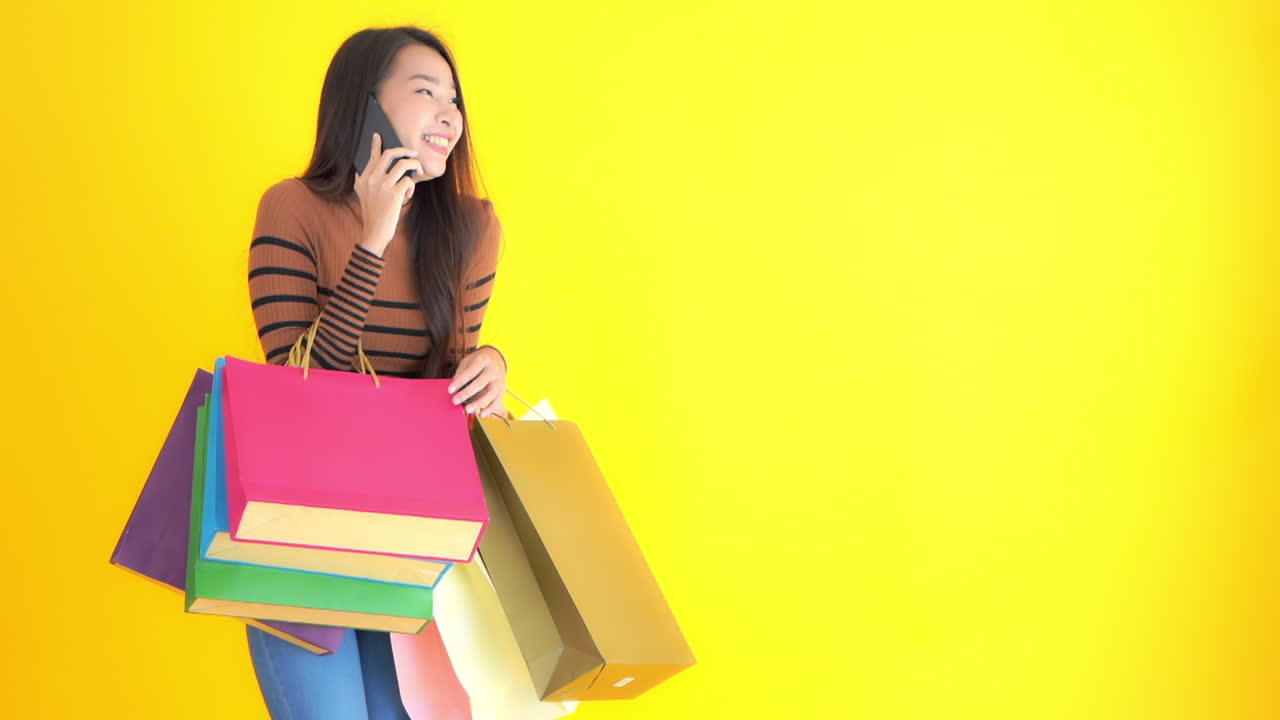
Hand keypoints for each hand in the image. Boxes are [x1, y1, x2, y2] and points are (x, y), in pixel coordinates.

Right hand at [353, 132, 423, 253]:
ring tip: (418, 171)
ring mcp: (382, 186)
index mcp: (363, 179)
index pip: (372, 157)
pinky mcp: (394, 194)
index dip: (376, 144)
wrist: (374, 232)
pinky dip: (411, 186)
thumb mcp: (362, 197)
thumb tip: (358, 172)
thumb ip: (360, 183)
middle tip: (413, 153)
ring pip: (403, 165)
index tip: (379, 135)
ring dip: (415, 166)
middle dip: (405, 151)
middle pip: (390, 155)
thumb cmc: (372, 215)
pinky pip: (408, 181)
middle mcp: (371, 179)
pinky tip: (409, 192)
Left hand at [447, 347, 507, 417]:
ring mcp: (499, 381)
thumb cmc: (477, 363)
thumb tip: (455, 388)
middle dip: (467, 393)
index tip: (450, 390)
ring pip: (490, 393)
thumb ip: (461, 373)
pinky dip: (490, 409)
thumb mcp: (468, 361)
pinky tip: (481, 414)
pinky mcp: (502, 390)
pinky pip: (497, 401)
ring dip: (479, 403)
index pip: (471, 371)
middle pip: (480, 383)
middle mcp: (493, 370)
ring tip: (468, 410)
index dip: (460, 381)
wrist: (496, 359)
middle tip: (455, 401)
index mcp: (483, 360)